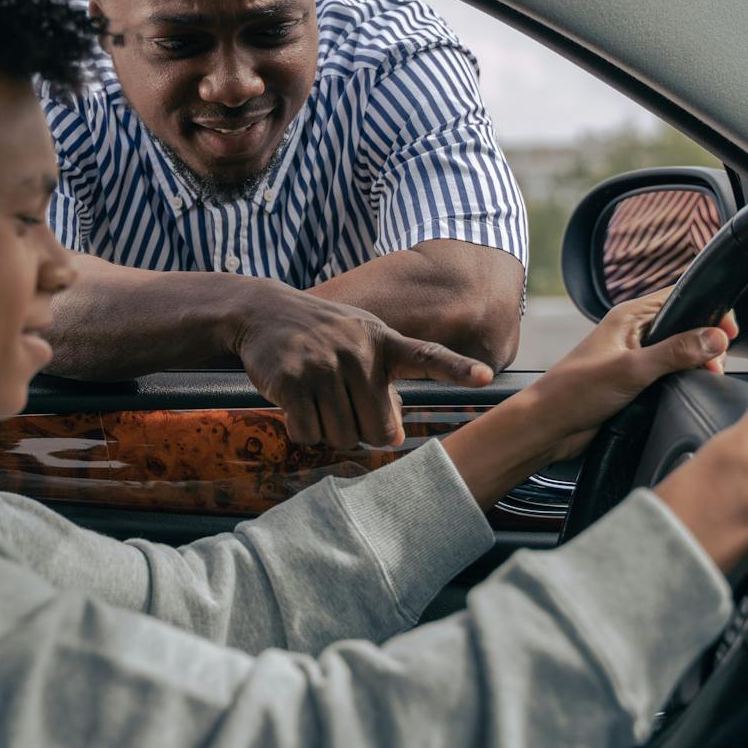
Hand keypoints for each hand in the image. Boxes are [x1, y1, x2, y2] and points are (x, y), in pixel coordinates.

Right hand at [226, 282, 492, 447]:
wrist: (263, 311)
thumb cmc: (321, 334)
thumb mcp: (360, 342)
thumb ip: (383, 383)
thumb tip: (391, 436)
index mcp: (384, 341)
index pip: (427, 355)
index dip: (456, 369)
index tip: (484, 376)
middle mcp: (358, 352)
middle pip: (375, 429)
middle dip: (359, 431)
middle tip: (342, 408)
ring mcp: (324, 365)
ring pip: (340, 436)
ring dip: (328, 431)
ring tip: (316, 399)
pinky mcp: (291, 381)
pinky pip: (308, 433)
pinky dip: (302, 429)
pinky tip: (295, 404)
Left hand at [529, 289, 736, 454]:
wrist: (549, 426)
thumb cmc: (574, 391)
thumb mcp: (631, 369)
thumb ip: (675, 352)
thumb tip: (715, 338)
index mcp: (628, 316)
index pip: (679, 297)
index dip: (708, 310)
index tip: (728, 331)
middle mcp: (633, 332)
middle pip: (685, 325)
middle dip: (706, 343)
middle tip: (714, 365)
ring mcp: (634, 356)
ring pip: (679, 351)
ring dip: (696, 363)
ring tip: (704, 377)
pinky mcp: (634, 380)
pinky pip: (669, 373)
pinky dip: (683, 379)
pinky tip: (687, 390)